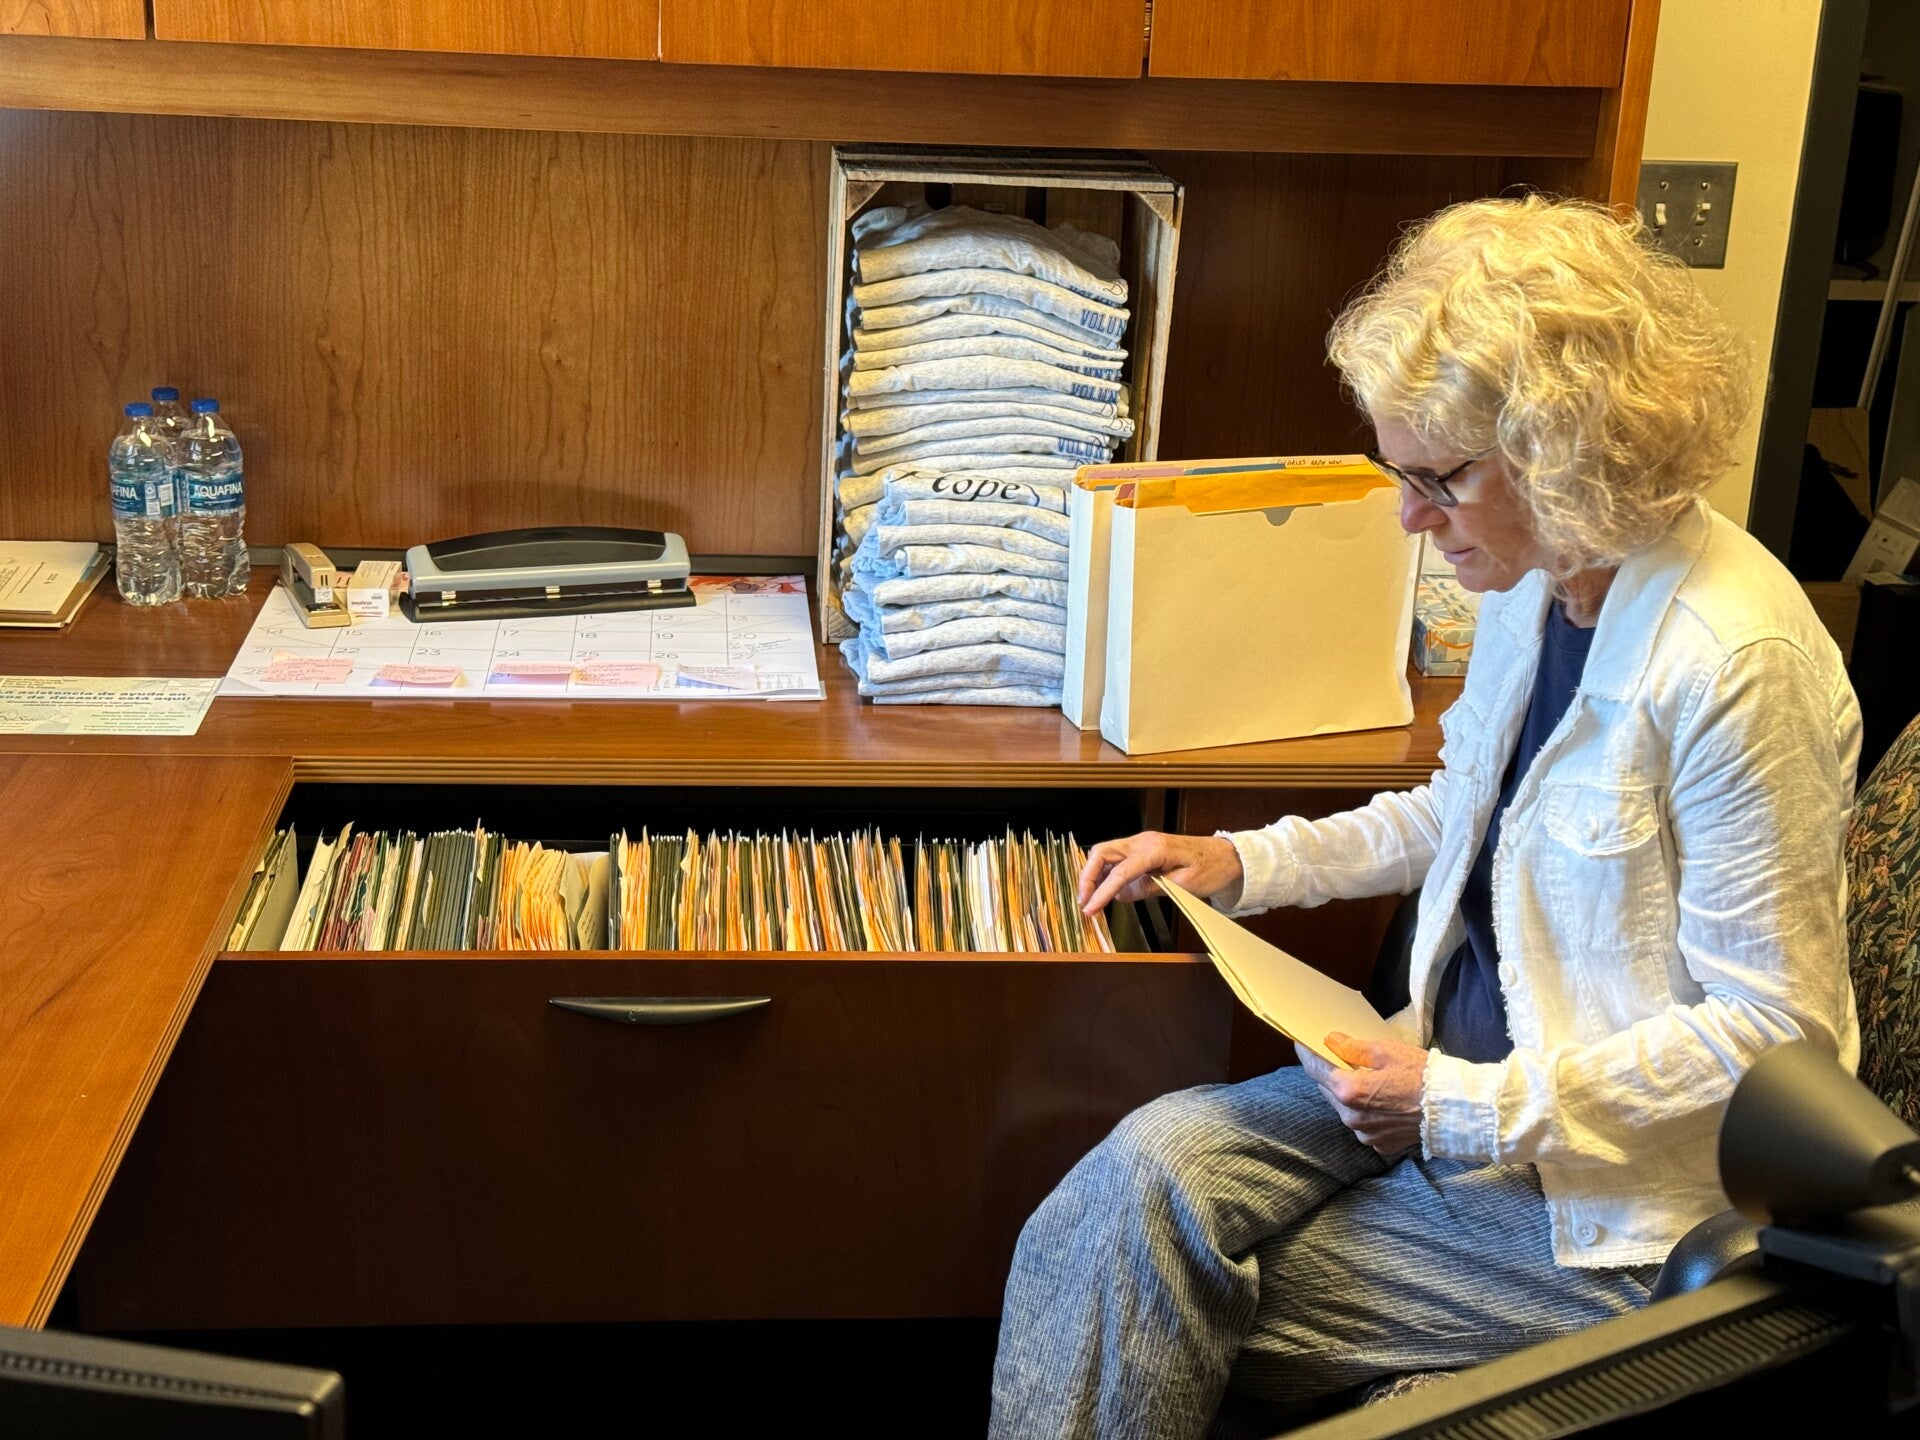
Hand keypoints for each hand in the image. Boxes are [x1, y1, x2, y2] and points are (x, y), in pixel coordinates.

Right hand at [1077, 831, 1243, 914]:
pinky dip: (1105, 873)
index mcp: (1155, 849)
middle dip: (1087, 877)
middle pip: (1102, 853)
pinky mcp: (1143, 849)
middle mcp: (1143, 841)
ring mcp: (1142, 843)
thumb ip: (1150, 888)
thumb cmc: (1210, 869)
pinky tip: (1105, 891)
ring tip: (1090, 899)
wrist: (1227, 856)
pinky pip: (1116, 858)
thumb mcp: (1184, 885)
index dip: (1102, 892)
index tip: (1089, 909)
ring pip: (1105, 854)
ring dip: (1093, 875)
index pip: (1120, 871)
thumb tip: (1121, 894)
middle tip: (1083, 902)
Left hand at [1296, 1032, 1429, 1156]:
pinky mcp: (1378, 1144)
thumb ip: (1353, 1048)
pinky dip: (1365, 1112)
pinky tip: (1381, 1101)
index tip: (1302, 1044)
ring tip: (1364, 1079)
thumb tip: (1332, 1041)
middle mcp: (1350, 1117)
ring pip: (1344, 1109)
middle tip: (1336, 1058)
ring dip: (1348, 1094)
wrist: (1453, 1110)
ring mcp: (1364, 1134)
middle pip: (1328, 1090)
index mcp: (1349, 1091)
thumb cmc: (1422, 1076)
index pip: (1315, 1069)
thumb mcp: (1386, 1052)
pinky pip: (1362, 1124)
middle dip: (1330, 1073)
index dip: (1307, 1054)